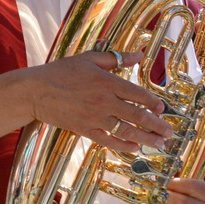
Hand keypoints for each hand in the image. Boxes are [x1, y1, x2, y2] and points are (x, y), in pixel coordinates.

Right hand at [26, 51, 169, 155]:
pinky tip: (135, 149)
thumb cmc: (61, 72)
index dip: (154, 103)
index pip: (139, 94)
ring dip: (146, 138)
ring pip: (127, 130)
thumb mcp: (89, 59)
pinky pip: (108, 140)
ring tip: (159, 144)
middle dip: (157, 125)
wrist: (35, 91)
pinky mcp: (85, 129)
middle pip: (138, 115)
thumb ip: (116, 58)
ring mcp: (95, 118)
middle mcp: (105, 101)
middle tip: (170, 133)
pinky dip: (123, 146)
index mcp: (107, 82)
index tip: (163, 108)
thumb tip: (139, 54)